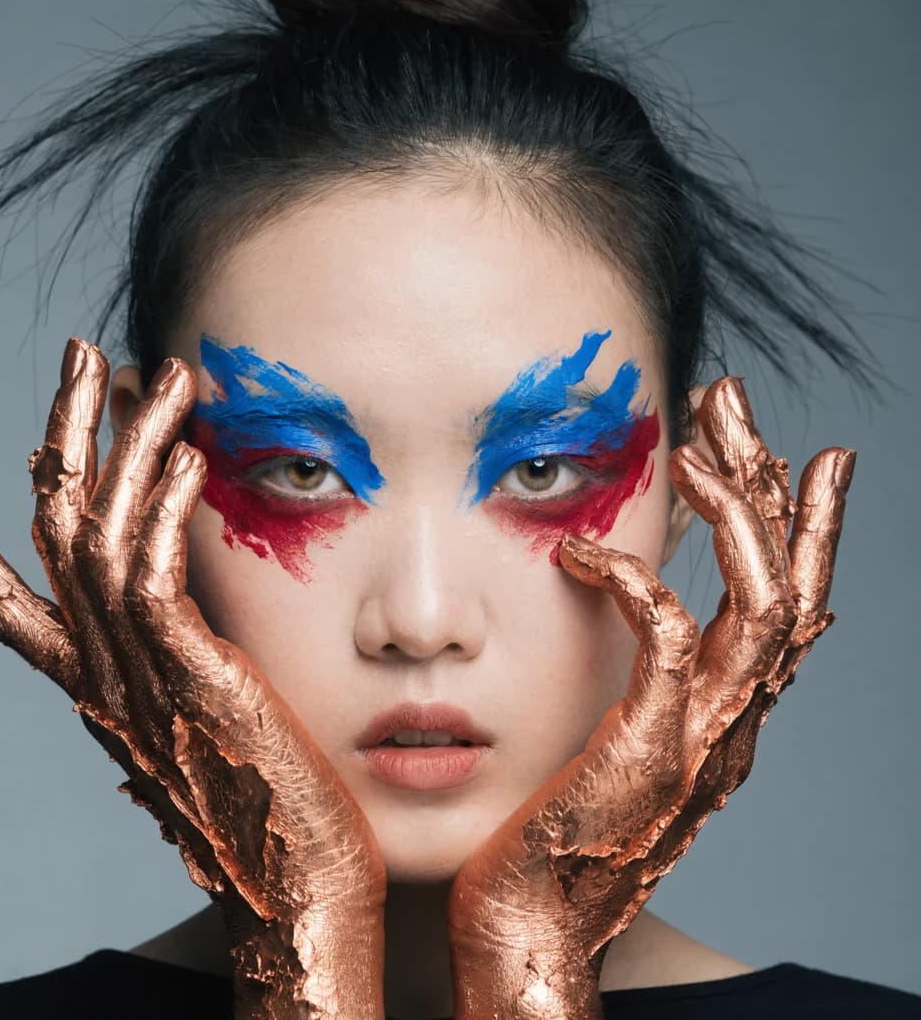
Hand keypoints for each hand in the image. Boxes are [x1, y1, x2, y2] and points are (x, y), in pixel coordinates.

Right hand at [0, 338, 386, 1019]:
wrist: (298, 891)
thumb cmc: (273, 803)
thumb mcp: (213, 721)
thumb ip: (189, 665)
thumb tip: (198, 622)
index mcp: (100, 687)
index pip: (14, 609)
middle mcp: (100, 676)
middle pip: (55, 531)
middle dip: (65, 434)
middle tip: (80, 355)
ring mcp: (137, 677)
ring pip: (100, 534)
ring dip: (127, 443)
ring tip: (158, 371)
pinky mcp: (189, 680)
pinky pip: (152, 576)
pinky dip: (162, 509)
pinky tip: (187, 454)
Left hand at [447, 377, 855, 1019]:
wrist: (526, 920)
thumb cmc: (549, 818)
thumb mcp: (617, 732)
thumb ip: (646, 672)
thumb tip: (661, 609)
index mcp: (725, 709)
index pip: (781, 592)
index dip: (789, 513)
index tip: (773, 439)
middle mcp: (733, 720)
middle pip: (789, 578)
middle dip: (765, 478)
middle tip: (729, 395)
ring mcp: (701, 739)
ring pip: (764, 604)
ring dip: (737, 516)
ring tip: (697, 446)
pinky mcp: (649, 750)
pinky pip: (669, 642)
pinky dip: (635, 583)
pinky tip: (580, 550)